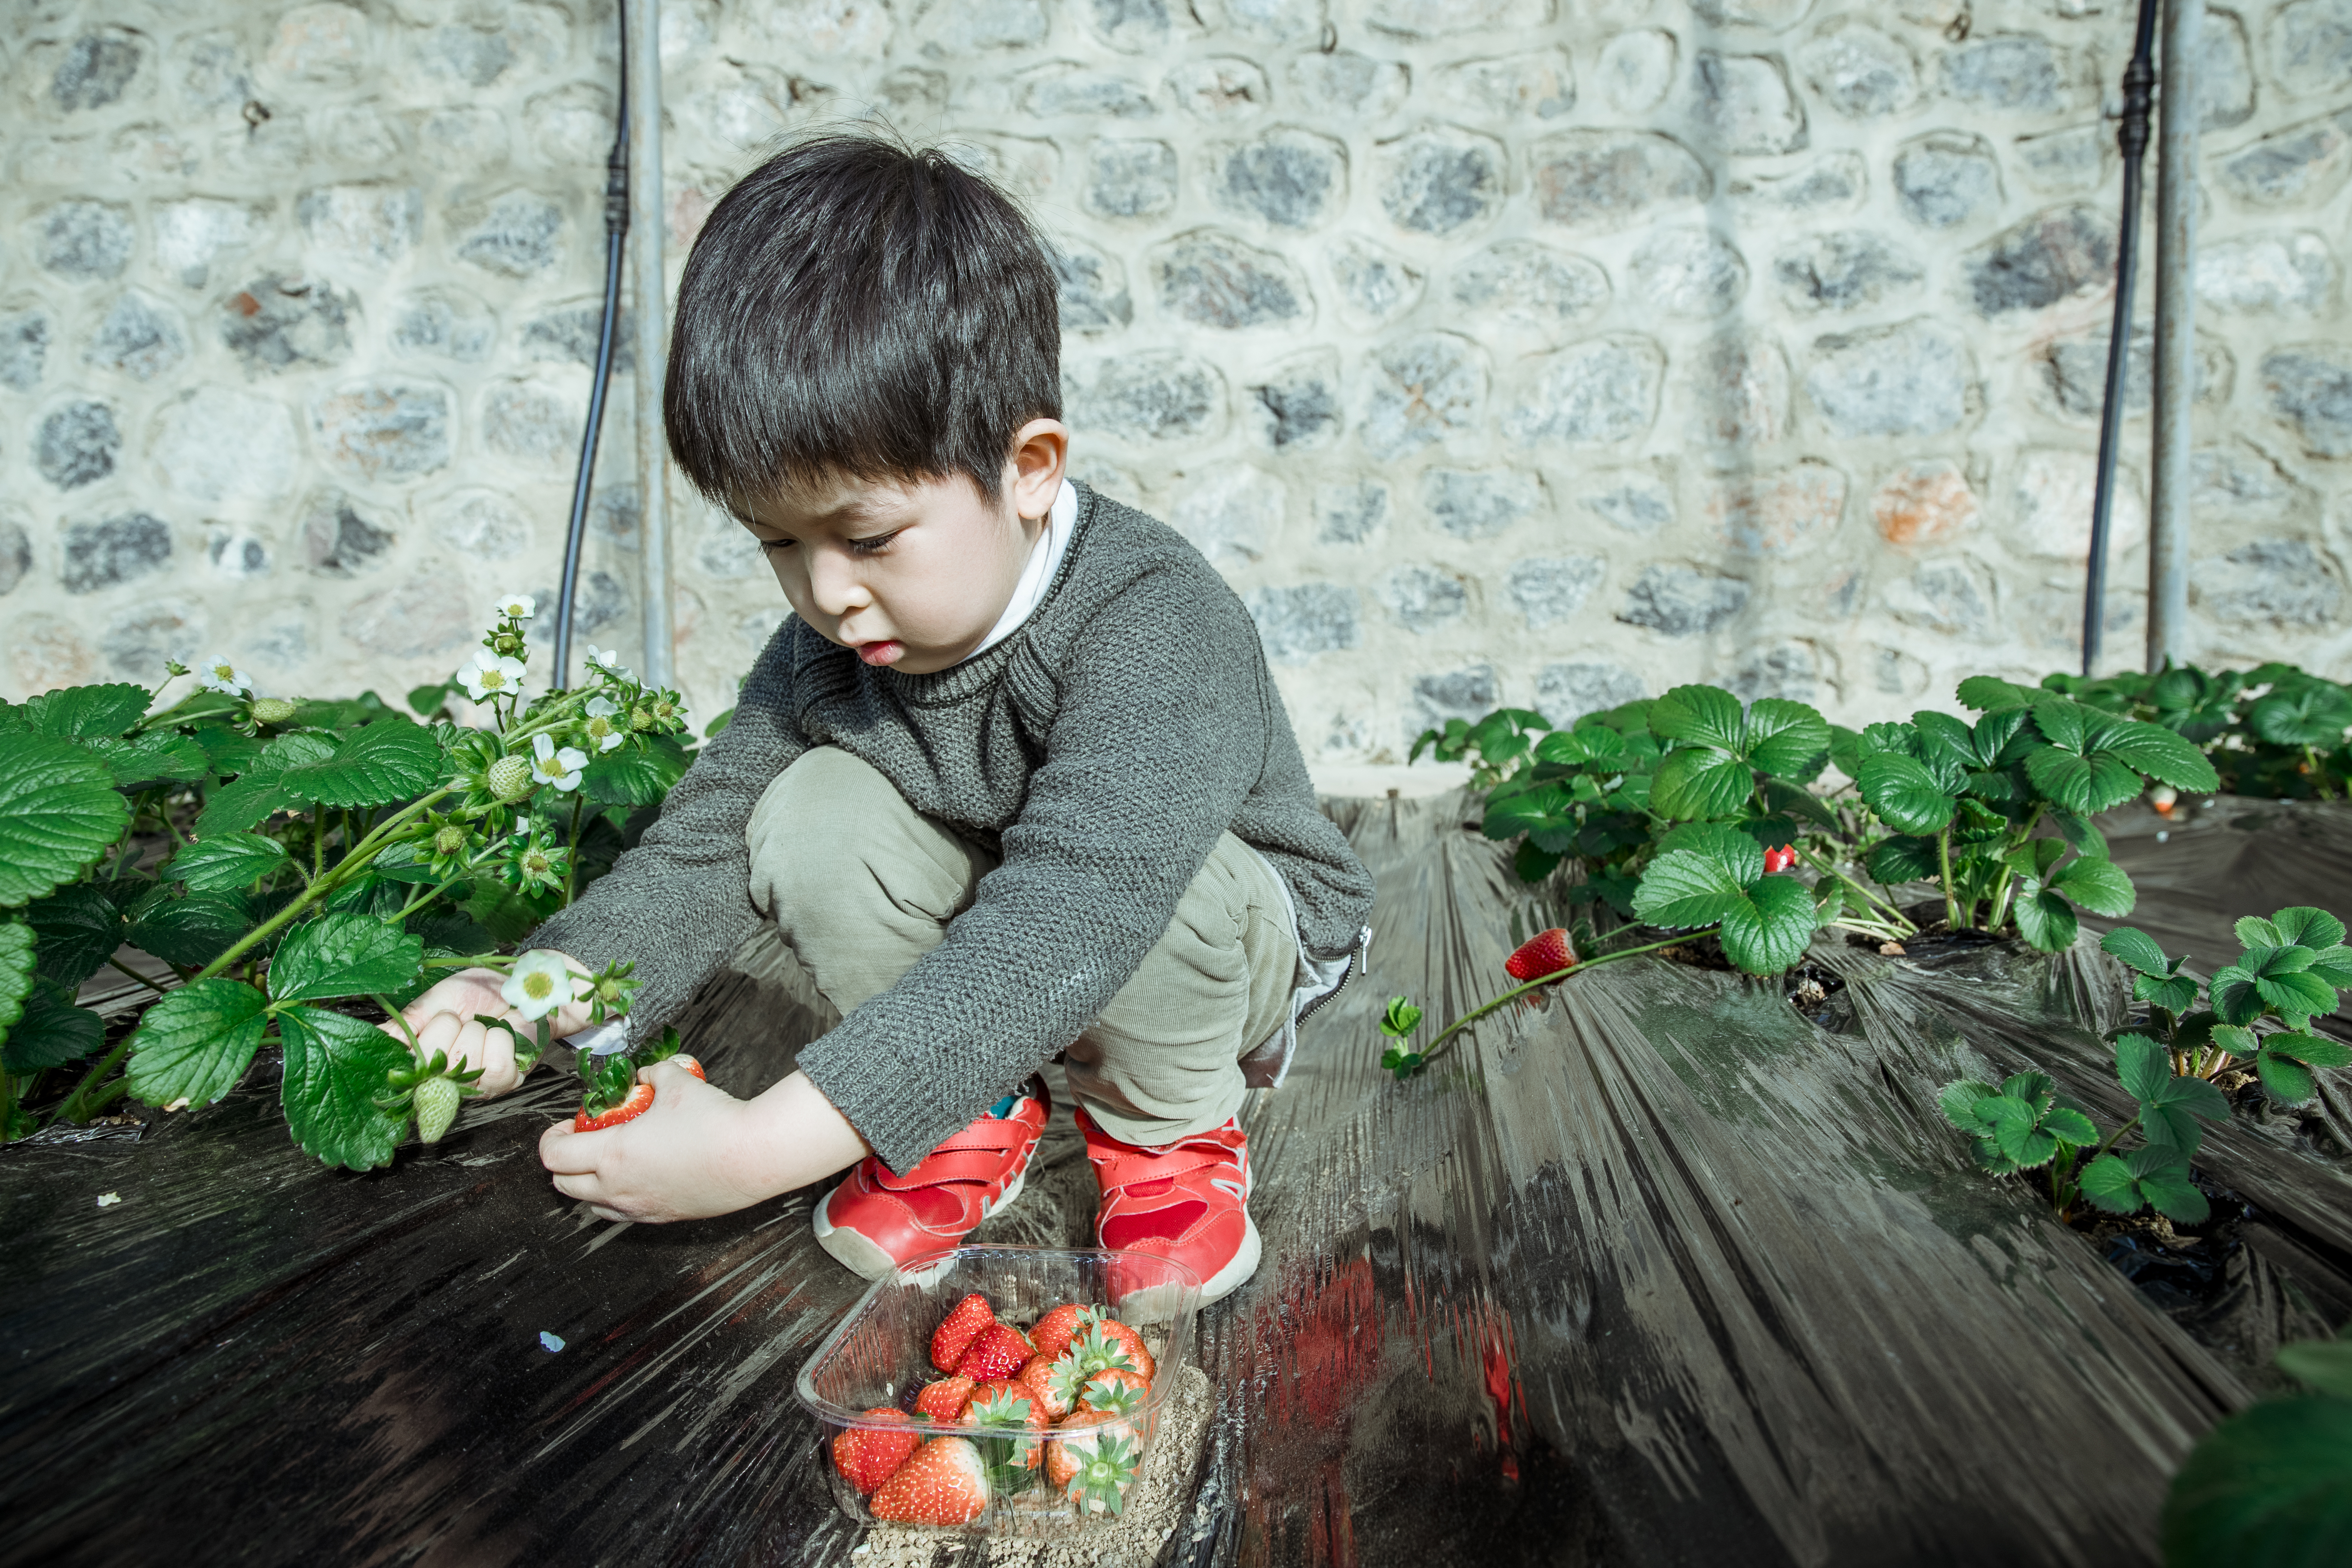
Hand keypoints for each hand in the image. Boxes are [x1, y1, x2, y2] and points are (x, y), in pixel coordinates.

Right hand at [378, 955, 592, 1096]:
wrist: (521, 985)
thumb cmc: (477, 993)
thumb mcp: (434, 1002)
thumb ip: (406, 1023)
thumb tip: (375, 1039)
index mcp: (423, 1063)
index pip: (401, 1074)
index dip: (413, 1049)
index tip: (434, 1022)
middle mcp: (445, 1082)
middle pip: (428, 1065)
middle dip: (445, 1030)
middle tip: (461, 1020)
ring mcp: (475, 1086)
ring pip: (461, 1064)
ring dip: (475, 1033)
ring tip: (483, 1025)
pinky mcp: (506, 1080)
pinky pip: (494, 1066)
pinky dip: (499, 1040)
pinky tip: (502, 1033)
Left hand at [539, 1066, 869, 1222]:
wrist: (752, 1156)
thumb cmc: (713, 1121)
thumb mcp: (676, 1082)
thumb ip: (652, 1074)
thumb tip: (644, 1075)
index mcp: (612, 1155)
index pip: (554, 1156)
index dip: (552, 1138)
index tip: (566, 1126)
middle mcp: (618, 1189)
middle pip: (563, 1186)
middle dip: (565, 1162)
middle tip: (583, 1141)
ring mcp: (640, 1208)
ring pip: (591, 1206)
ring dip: (589, 1184)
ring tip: (609, 1161)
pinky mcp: (663, 1218)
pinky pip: (624, 1213)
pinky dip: (619, 1197)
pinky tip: (642, 1174)